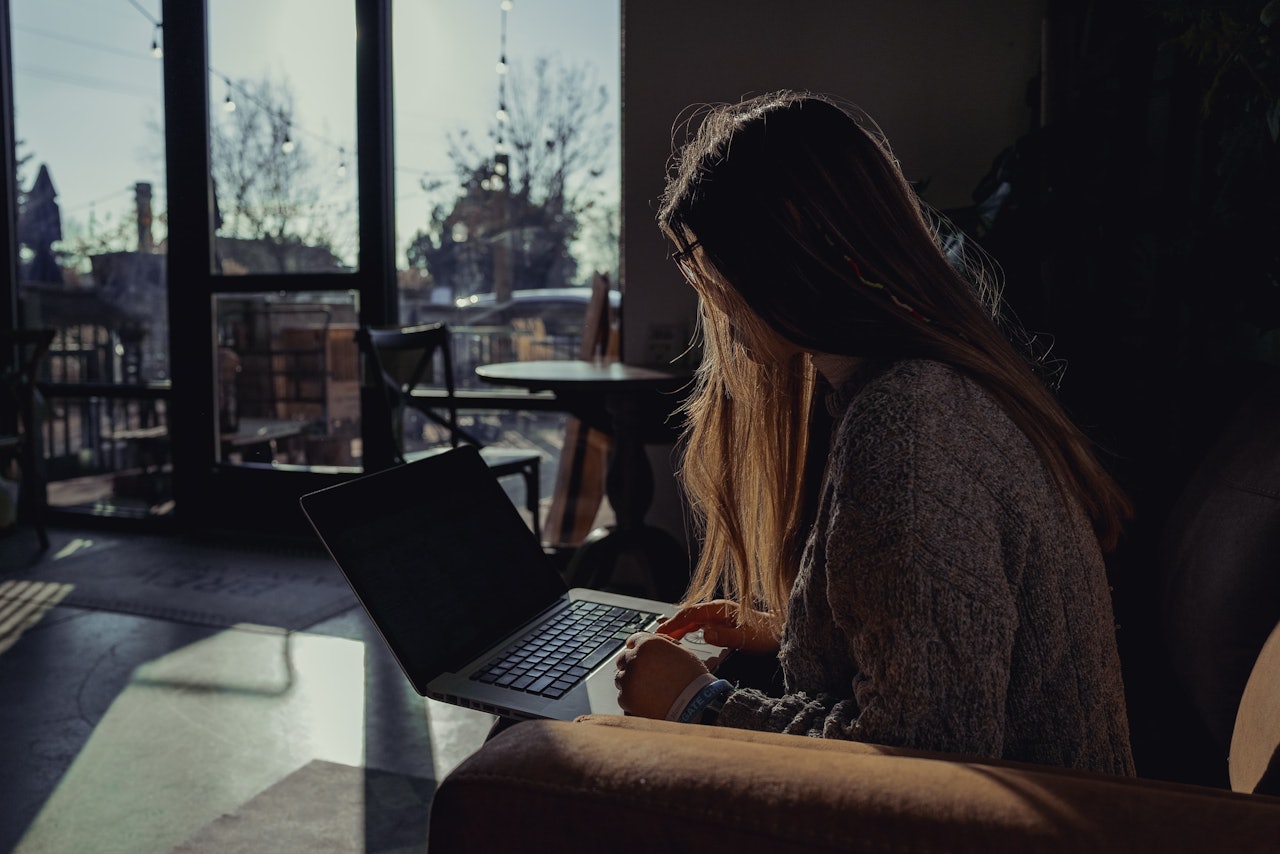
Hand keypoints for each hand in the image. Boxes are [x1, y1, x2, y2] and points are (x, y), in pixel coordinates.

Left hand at [614, 632, 709, 718]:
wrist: (695, 706)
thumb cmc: (693, 679)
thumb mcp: (682, 652)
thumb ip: (662, 643)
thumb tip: (652, 640)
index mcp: (648, 644)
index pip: (633, 640)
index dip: (638, 648)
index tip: (641, 656)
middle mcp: (635, 658)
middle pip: (624, 659)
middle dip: (632, 666)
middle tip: (647, 677)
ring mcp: (628, 679)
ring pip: (622, 678)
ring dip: (631, 682)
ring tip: (650, 691)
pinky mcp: (625, 698)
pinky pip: (623, 696)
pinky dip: (632, 699)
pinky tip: (647, 701)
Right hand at [656, 599, 781, 653]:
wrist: (777, 630)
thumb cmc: (763, 634)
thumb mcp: (745, 638)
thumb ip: (724, 636)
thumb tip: (704, 634)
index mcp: (719, 609)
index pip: (690, 614)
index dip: (674, 622)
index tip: (661, 631)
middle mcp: (716, 609)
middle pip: (687, 615)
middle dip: (671, 624)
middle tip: (655, 635)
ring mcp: (718, 614)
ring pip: (692, 619)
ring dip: (677, 627)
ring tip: (663, 636)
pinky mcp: (720, 621)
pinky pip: (698, 623)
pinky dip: (686, 628)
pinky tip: (680, 634)